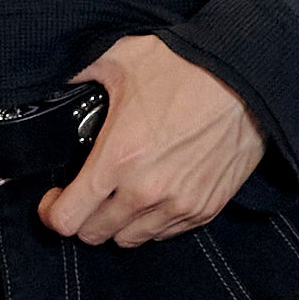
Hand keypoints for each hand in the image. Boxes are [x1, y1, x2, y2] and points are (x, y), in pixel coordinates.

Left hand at [37, 35, 263, 248]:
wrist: (247, 78)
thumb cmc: (185, 66)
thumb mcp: (120, 60)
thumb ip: (80, 76)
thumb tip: (58, 81)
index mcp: (117, 160)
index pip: (67, 220)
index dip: (51, 212)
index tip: (54, 199)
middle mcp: (146, 192)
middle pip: (94, 235)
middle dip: (82, 217)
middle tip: (85, 195)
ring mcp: (178, 205)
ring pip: (130, 239)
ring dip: (117, 223)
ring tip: (119, 196)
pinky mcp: (205, 208)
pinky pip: (165, 233)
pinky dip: (151, 221)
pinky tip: (151, 195)